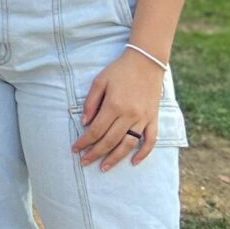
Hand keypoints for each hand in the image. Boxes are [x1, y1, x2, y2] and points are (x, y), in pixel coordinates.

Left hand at [75, 48, 164, 171]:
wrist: (147, 61)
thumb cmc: (120, 70)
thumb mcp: (100, 81)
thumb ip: (91, 102)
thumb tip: (85, 123)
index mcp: (114, 105)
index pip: (96, 130)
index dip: (84, 142)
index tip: (75, 149)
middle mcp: (129, 115)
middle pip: (110, 140)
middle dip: (95, 153)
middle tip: (84, 162)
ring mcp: (143, 118)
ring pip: (129, 144)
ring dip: (115, 158)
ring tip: (104, 167)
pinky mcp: (154, 118)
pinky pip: (151, 140)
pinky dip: (144, 153)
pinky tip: (134, 162)